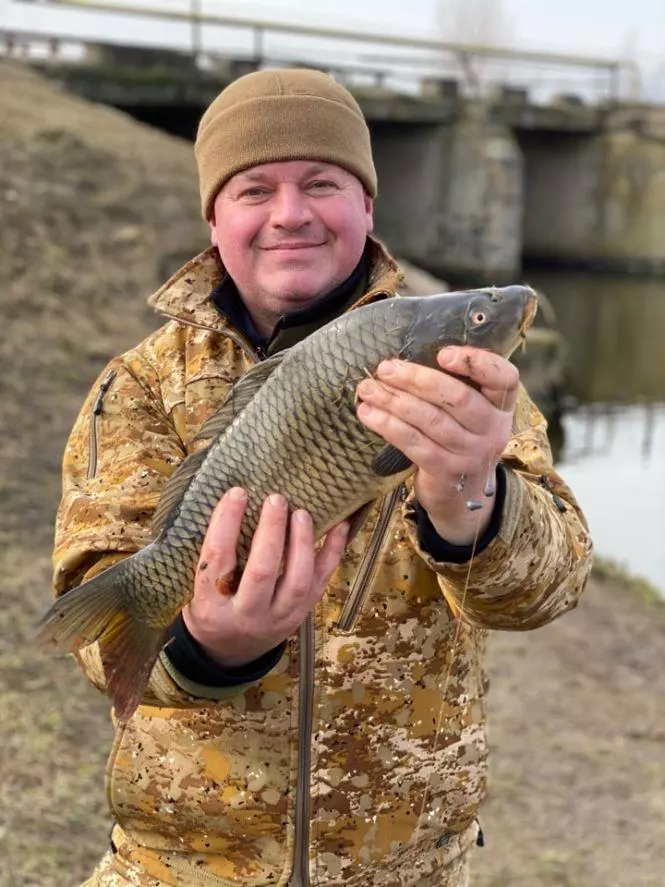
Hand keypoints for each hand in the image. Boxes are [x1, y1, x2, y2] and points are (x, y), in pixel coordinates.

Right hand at [182, 488, 348, 667]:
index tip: (237, 493)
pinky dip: (333, 553)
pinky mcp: (301, 614)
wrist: (229, 653)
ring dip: (302, 543)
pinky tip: (339, 526)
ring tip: (302, 513)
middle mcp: (246, 615)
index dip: (226, 523)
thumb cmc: (211, 608)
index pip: (218, 559)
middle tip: (275, 500)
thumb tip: (231, 500)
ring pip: (297, 582)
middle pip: (261, 572)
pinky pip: (321, 582)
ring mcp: (278, 618)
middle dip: (271, 532)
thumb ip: (211, 557)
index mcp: (211, 605)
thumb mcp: (196, 590)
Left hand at [356, 346, 518, 545]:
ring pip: (430, 420)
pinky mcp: (446, 471)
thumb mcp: (472, 415)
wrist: (462, 497)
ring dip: (394, 401)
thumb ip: (455, 387)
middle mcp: (492, 429)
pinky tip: (368, 413)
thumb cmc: (460, 440)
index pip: (504, 378)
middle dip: (416, 379)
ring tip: (367, 388)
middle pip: (458, 397)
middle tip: (385, 368)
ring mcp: (471, 453)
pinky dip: (388, 426)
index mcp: (502, 406)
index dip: (477, 363)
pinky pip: (414, 443)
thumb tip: (405, 359)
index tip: (443, 354)